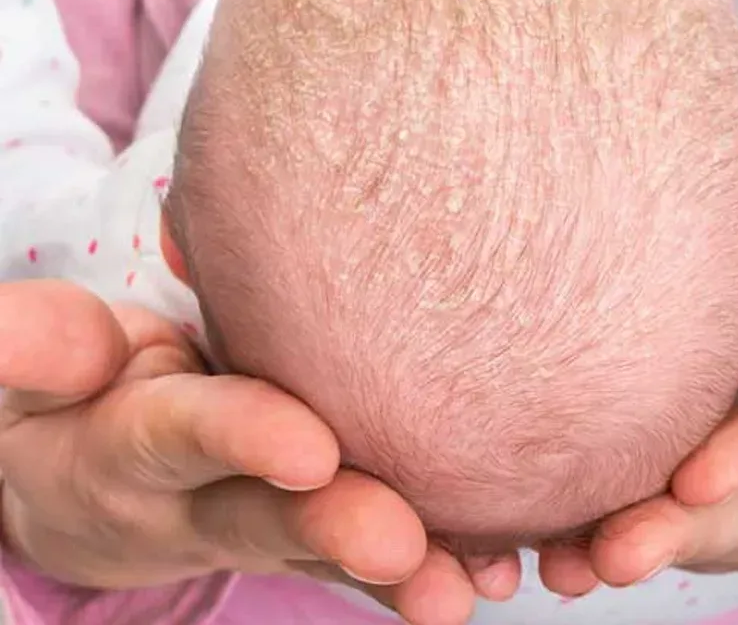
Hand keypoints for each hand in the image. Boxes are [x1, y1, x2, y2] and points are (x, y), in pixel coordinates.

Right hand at [0, 280, 517, 624]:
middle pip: (270, 514)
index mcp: (133, 448)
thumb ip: (40, 350)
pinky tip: (494, 571)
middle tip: (403, 544)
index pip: (185, 435)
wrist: (91, 472)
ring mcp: (259, 522)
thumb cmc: (76, 399)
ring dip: (398, 571)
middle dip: (335, 528)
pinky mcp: (305, 527)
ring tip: (465, 589)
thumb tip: (77, 343)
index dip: (243, 439)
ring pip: (329, 549)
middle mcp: (202, 502)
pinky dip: (428, 561)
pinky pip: (365, 550)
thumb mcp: (34, 372)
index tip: (311, 449)